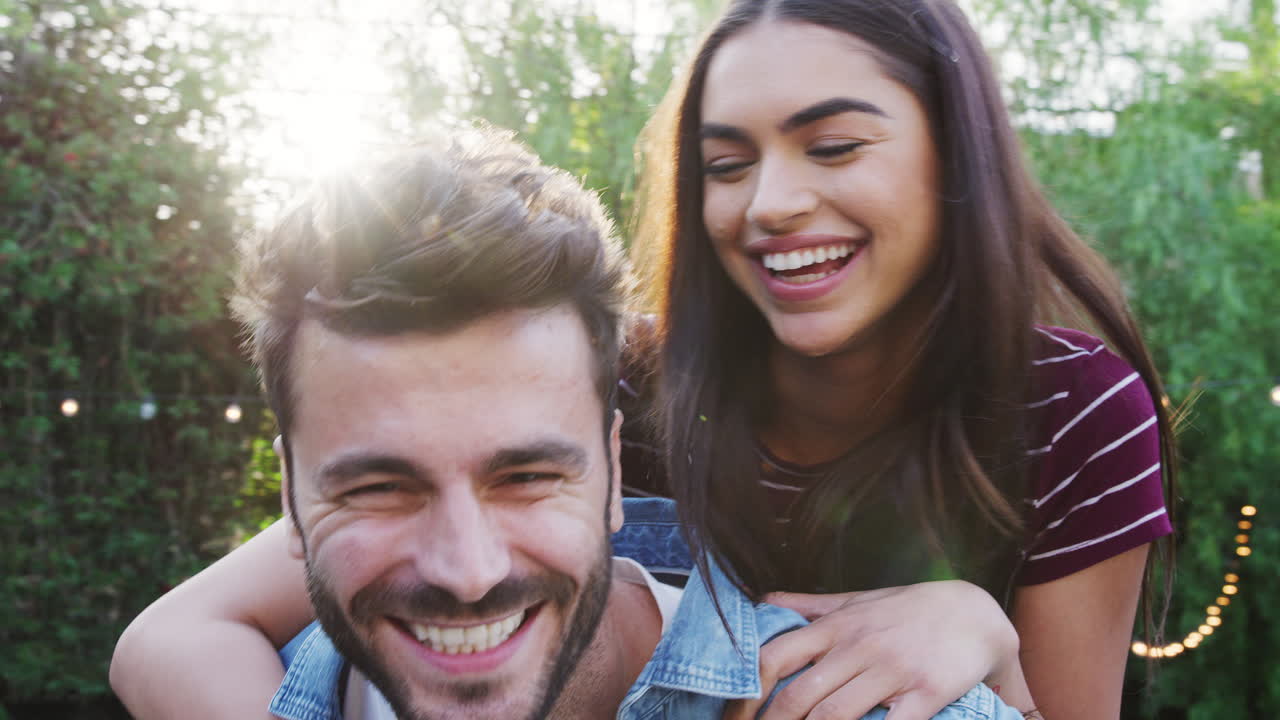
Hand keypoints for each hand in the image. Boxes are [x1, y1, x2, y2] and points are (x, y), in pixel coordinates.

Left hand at [723, 580, 1022, 719]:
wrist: (976, 613)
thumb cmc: (909, 609)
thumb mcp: (857, 600)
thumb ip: (810, 606)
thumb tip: (764, 602)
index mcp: (836, 626)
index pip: (775, 655)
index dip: (748, 690)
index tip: (735, 715)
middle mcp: (858, 646)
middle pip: (799, 696)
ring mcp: (891, 670)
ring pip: (835, 716)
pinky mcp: (925, 693)